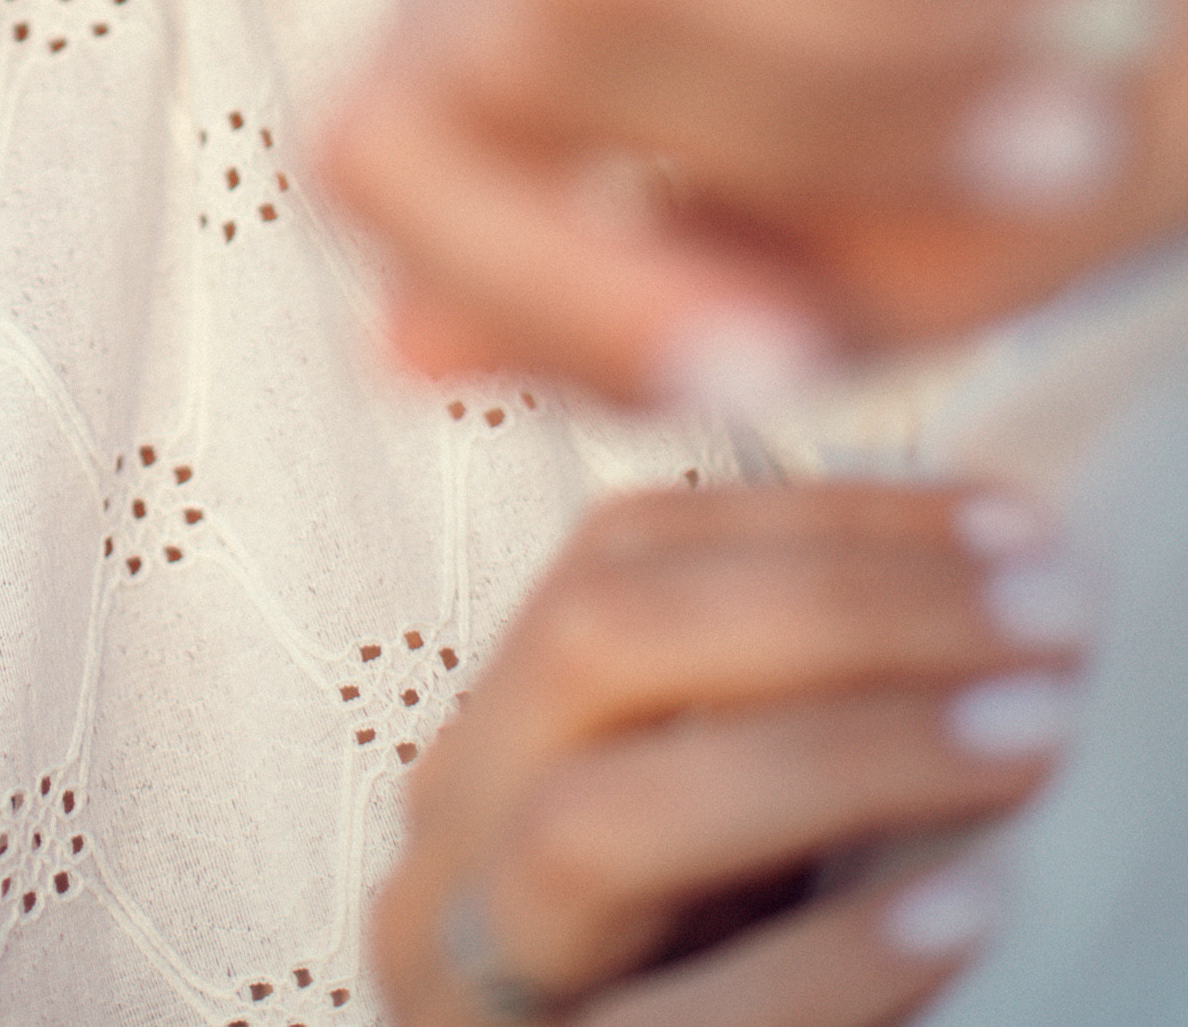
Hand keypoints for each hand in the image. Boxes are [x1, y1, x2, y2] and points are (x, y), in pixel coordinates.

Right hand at [378, 477, 1083, 1023]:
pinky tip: (961, 916)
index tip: (1013, 531)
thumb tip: (974, 578)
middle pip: (595, 641)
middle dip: (831, 609)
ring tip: (1020, 746)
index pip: (623, 551)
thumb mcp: (708, 832)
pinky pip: (668, 1026)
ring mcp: (469, 970)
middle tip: (1037, 624)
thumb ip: (774, 717)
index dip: (819, 518)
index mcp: (502, 728)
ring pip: (595, 825)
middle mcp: (458, 827)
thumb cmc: (686, 979)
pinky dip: (826, 962)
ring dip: (830, 762)